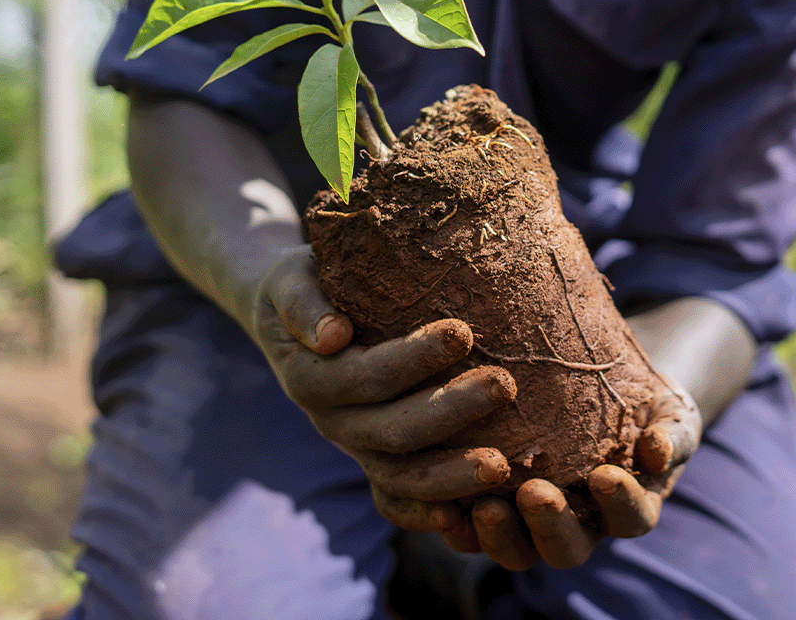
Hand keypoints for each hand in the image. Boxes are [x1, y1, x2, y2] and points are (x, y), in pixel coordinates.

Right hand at [249, 245, 518, 524]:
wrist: (290, 315)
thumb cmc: (304, 283)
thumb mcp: (292, 279)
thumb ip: (304, 304)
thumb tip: (332, 335)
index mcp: (310, 377)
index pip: (366, 375)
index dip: (412, 359)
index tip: (463, 331)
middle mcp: (331, 422)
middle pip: (392, 431)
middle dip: (450, 412)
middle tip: (505, 385)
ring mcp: (355, 447)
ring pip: (400, 477)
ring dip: (451, 475)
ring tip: (504, 466)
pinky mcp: (375, 459)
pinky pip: (396, 500)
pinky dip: (423, 514)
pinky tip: (463, 517)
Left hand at [431, 378, 701, 569]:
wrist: (597, 388)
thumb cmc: (644, 406)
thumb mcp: (672, 412)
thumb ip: (675, 432)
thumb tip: (658, 448)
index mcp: (628, 509)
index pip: (630, 519)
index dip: (620, 502)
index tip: (606, 474)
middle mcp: (581, 528)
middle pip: (566, 548)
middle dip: (549, 525)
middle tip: (534, 493)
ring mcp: (533, 525)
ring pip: (515, 550)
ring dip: (497, 535)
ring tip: (482, 505)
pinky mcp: (491, 511)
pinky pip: (470, 533)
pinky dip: (455, 524)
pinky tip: (440, 504)